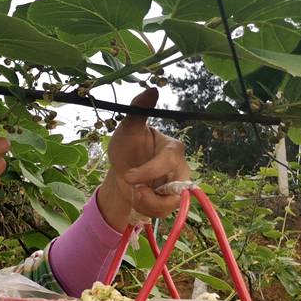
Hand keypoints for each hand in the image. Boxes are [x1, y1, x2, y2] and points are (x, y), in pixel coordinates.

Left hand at [97, 88, 190, 230]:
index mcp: (172, 148)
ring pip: (171, 203)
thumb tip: (152, 89)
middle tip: (132, 190)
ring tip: (134, 192)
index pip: (168, 161)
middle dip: (150, 194)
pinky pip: (164, 212)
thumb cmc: (127, 147)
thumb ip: (138, 110)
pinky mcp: (171, 202)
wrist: (120, 171)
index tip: (128, 176)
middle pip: (177, 187)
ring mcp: (177, 186)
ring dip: (147, 203)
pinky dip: (147, 209)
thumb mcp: (127, 129)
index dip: (148, 171)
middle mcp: (180, 167)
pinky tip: (137, 197)